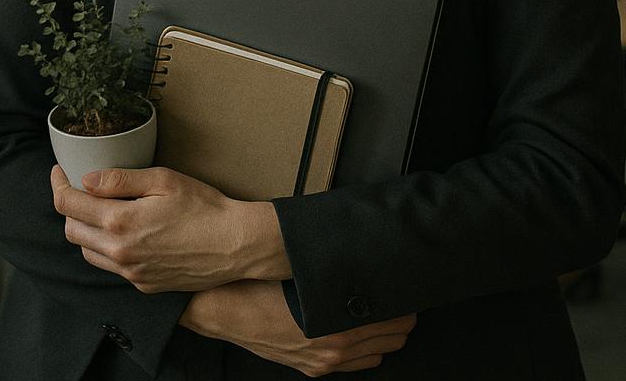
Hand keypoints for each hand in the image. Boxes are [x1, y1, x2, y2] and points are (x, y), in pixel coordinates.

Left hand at [50, 165, 284, 292]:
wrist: (236, 245)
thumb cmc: (204, 207)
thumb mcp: (163, 180)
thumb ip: (120, 179)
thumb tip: (86, 179)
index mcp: (121, 222)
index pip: (68, 204)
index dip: (58, 184)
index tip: (60, 172)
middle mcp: (120, 252)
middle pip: (71, 230)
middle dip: (69, 207)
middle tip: (80, 189)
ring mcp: (131, 272)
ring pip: (88, 251)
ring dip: (85, 230)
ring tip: (100, 210)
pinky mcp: (143, 284)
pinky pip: (111, 266)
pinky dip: (106, 248)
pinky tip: (123, 232)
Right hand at [181, 281, 415, 375]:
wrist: (222, 312)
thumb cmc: (255, 287)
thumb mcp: (300, 272)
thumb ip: (334, 271)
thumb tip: (362, 257)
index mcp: (337, 326)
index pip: (396, 318)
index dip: (403, 300)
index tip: (403, 286)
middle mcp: (335, 350)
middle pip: (395, 337)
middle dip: (399, 316)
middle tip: (395, 295)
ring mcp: (324, 362)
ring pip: (380, 353)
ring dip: (385, 333)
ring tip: (380, 311)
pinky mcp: (313, 368)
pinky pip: (359, 365)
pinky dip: (367, 349)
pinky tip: (359, 331)